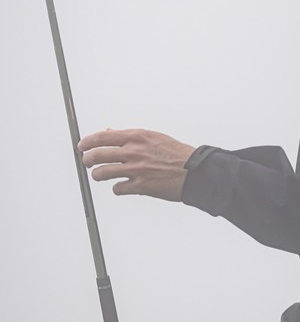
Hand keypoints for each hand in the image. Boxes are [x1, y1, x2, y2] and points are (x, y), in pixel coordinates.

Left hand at [78, 128, 195, 199]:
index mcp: (136, 137)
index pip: (102, 137)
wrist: (195, 171)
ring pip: (102, 173)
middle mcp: (134, 152)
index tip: (82, 145)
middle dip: (87, 159)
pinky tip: (122, 186)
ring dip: (98, 175)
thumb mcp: (152, 137)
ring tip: (100, 175)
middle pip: (97, 155)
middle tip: (87, 161)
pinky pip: (117, 189)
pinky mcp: (140, 187)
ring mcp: (136, 170)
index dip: (87, 142)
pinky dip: (117, 188)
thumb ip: (129, 136)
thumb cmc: (176, 154)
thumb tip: (109, 132)